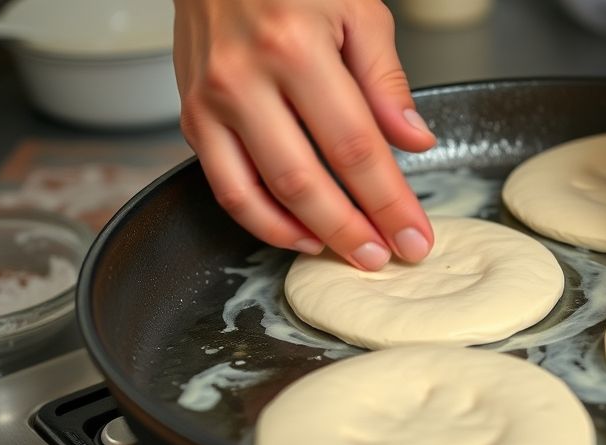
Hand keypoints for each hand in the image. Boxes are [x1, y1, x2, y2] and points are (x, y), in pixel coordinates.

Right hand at [172, 0, 436, 269]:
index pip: (355, 146)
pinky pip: (224, 185)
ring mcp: (210, 101)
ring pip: (258, 194)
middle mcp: (245, 79)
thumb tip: (414, 142)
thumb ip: (385, 80)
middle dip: (351, 231)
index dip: (388, 201)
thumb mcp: (356, 8)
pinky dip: (261, 220)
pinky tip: (296, 232)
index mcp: (296, 47)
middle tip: (383, 258)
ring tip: (345, 253)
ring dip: (305, 235)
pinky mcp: (191, 116)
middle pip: (304, 182)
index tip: (414, 236)